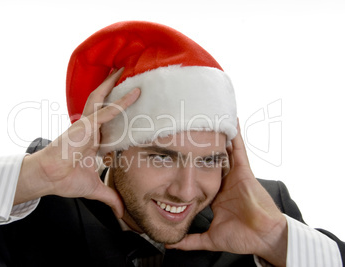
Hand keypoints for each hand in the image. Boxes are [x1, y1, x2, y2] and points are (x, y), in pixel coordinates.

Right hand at [15, 69, 139, 217]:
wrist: (48, 179)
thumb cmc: (65, 180)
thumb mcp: (95, 188)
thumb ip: (111, 198)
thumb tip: (122, 212)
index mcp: (93, 140)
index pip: (110, 122)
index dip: (122, 112)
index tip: (136, 106)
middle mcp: (90, 128)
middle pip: (104, 102)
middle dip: (114, 88)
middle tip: (127, 75)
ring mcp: (87, 125)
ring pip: (103, 99)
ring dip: (114, 84)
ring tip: (125, 69)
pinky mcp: (85, 126)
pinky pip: (105, 112)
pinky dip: (120, 103)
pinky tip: (134, 94)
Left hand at [166, 122, 287, 265]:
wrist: (264, 237)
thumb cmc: (243, 238)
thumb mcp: (210, 239)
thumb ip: (190, 241)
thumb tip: (170, 244)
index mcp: (215, 195)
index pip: (199, 177)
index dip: (189, 166)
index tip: (177, 155)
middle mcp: (224, 182)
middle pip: (209, 160)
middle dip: (200, 146)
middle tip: (188, 130)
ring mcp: (234, 175)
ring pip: (222, 151)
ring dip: (215, 136)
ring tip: (204, 119)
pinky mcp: (244, 171)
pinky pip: (239, 149)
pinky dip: (235, 136)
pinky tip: (230, 121)